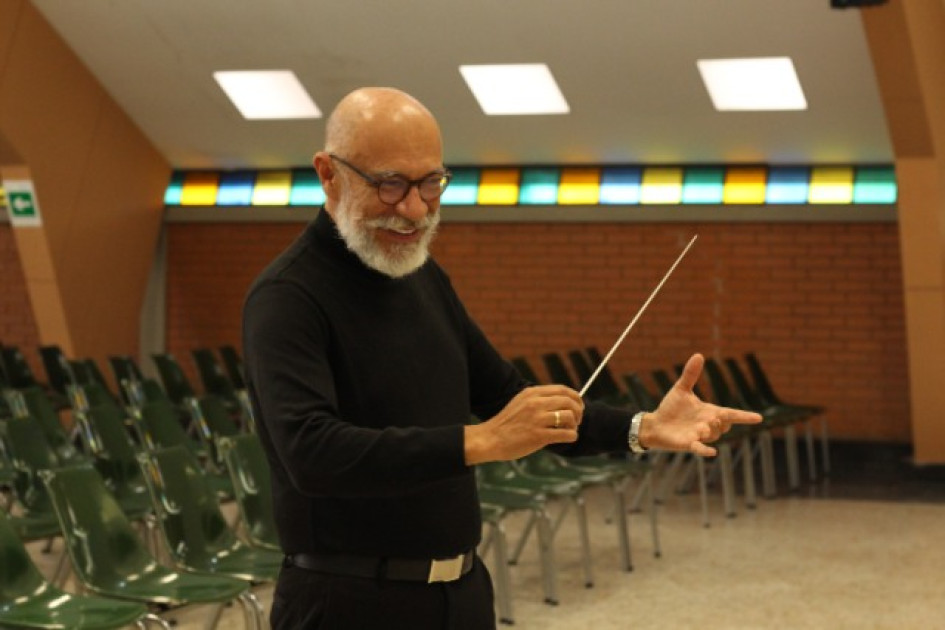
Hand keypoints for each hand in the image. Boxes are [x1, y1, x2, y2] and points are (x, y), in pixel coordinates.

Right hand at [464, 385, 583, 464]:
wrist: (490, 439)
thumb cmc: (506, 424)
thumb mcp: (520, 402)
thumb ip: (538, 400)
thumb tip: (562, 402)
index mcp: (532, 393)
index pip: (562, 389)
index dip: (575, 397)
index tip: (579, 406)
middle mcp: (535, 403)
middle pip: (569, 401)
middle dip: (578, 411)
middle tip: (577, 420)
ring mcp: (537, 419)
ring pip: (569, 416)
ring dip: (575, 424)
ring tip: (570, 430)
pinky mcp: (539, 435)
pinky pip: (566, 434)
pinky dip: (572, 436)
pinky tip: (568, 438)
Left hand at [639, 353, 761, 456]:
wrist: (656, 424)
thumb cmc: (671, 408)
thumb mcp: (681, 389)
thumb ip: (691, 374)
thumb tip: (699, 355)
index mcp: (709, 412)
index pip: (731, 414)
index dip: (745, 416)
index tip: (759, 418)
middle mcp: (707, 425)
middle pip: (724, 426)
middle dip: (723, 422)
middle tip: (716, 417)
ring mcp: (699, 436)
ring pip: (713, 436)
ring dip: (711, 431)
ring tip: (702, 427)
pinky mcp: (688, 444)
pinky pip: (700, 448)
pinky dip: (705, 450)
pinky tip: (712, 452)